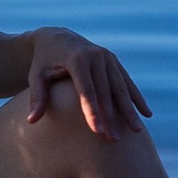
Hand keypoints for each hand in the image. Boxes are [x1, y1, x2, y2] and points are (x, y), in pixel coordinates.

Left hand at [23, 27, 151, 140]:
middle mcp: (95, 56)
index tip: (97, 131)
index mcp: (76, 59)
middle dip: (111, 117)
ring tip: (135, 132)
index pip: (86, 90)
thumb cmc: (43, 61)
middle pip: (105, 92)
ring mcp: (107, 58)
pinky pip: (127, 82)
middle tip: (114, 140)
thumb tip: (31, 121)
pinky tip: (146, 114)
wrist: (56, 37)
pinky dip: (137, 98)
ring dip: (128, 110)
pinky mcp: (113, 61)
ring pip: (120, 88)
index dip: (92, 111)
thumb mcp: (36, 76)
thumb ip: (36, 97)